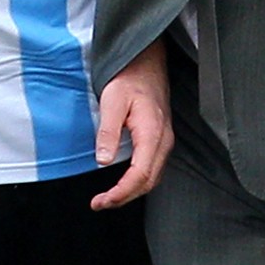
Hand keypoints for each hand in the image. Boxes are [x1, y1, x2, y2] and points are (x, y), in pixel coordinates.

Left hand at [92, 41, 173, 209]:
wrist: (146, 61)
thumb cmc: (129, 77)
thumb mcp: (112, 101)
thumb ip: (108, 131)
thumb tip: (104, 161)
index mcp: (152, 133)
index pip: (140, 175)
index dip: (120, 193)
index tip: (100, 201)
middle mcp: (163, 141)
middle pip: (148, 182)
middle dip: (124, 198)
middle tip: (99, 203)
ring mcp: (164, 141)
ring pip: (153, 178)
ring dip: (131, 192)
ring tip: (108, 198)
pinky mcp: (160, 139)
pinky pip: (153, 168)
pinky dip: (138, 182)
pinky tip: (123, 183)